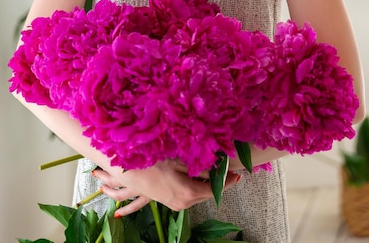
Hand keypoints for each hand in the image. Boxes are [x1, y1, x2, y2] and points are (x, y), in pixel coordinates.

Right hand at [92, 160, 241, 216]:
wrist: (130, 174)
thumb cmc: (154, 164)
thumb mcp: (179, 161)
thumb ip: (200, 166)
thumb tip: (219, 165)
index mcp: (189, 192)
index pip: (215, 188)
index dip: (227, 181)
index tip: (237, 174)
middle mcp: (185, 203)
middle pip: (208, 192)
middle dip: (218, 181)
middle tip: (227, 169)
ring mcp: (177, 205)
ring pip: (198, 194)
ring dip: (206, 184)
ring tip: (215, 172)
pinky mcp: (171, 203)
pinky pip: (188, 197)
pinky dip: (196, 188)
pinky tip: (197, 179)